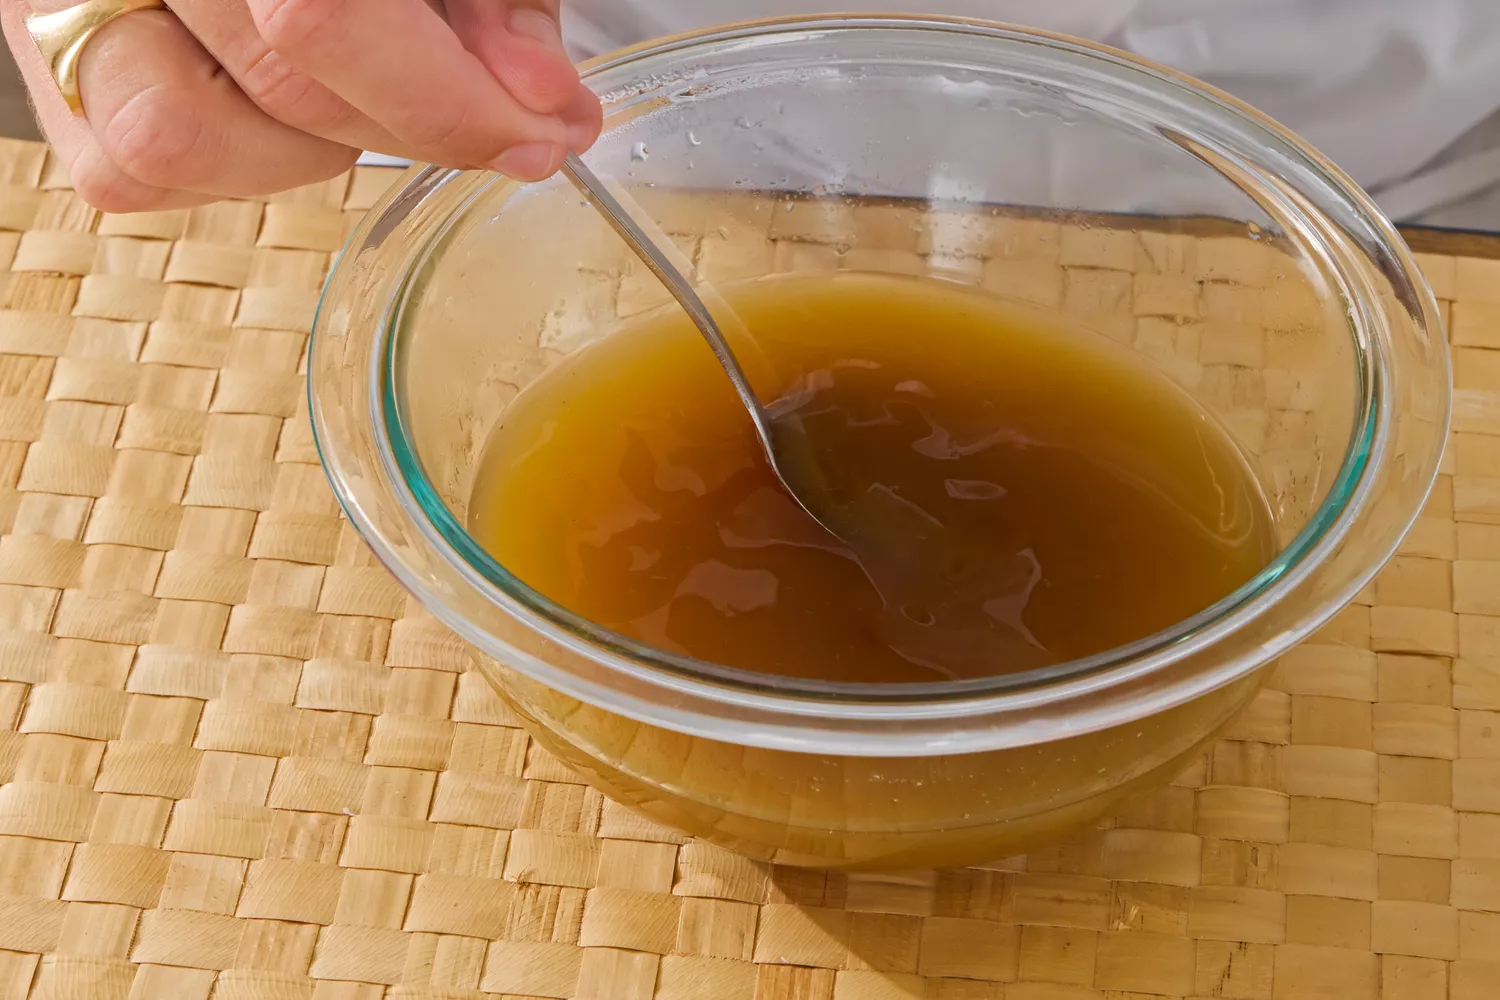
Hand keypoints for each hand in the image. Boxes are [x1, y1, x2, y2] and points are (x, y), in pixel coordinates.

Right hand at [0, 0, 602, 210]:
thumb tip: (539, 100)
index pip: (321, 18)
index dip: (447, 97)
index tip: (546, 130)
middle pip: (279, 83)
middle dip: (420, 124)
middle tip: (510, 124)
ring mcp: (56, 6)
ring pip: (183, 140)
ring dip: (315, 147)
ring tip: (366, 92)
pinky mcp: (50, 82)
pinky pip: (139, 170)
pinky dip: (245, 161)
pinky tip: (289, 112)